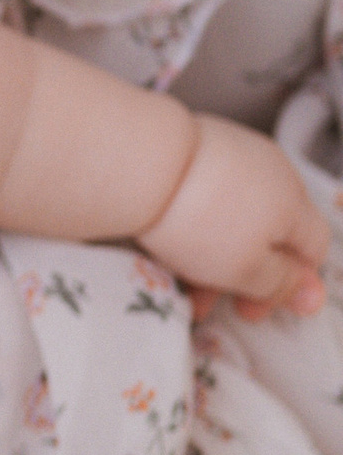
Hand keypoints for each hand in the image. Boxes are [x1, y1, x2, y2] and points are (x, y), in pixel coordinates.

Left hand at [142, 115, 327, 318]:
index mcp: (295, 201)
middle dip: (241, 277)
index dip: (292, 283)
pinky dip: (191, 225)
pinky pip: (205, 196)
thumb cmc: (197, 220)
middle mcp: (271, 171)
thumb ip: (281, 285)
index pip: (314, 247)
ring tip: (177, 285)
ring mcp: (233, 154)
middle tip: (210, 304)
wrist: (141, 164)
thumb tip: (310, 295)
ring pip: (232, 218)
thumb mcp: (247, 271)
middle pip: (269, 233)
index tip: (257, 308)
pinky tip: (164, 247)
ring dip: (210, 258)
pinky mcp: (197, 146)